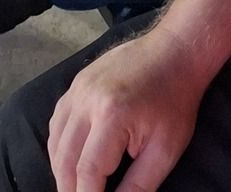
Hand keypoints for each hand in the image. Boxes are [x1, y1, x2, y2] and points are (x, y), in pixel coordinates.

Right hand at [47, 30, 205, 191]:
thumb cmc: (174, 101)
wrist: (174, 51)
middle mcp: (86, 100)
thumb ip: (138, 185)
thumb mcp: (165, 150)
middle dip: (69, 189)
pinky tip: (71, 159)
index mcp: (111, 116)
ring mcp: (78, 88)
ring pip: (56, 141)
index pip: (87, 171)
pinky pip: (58, 121)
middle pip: (64, 159)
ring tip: (75, 188)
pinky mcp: (77, 82)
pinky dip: (60, 146)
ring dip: (61, 170)